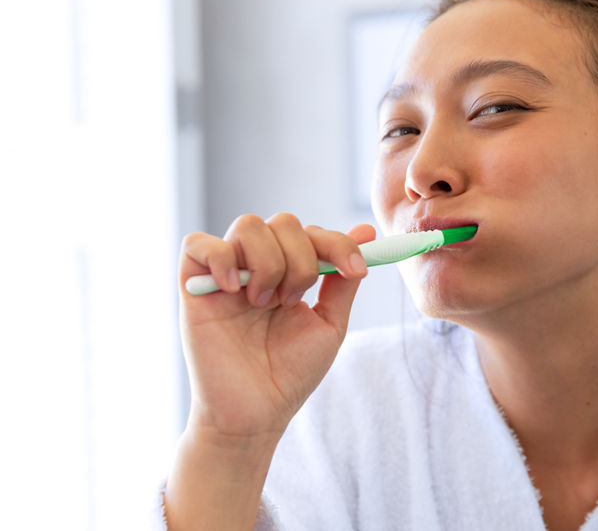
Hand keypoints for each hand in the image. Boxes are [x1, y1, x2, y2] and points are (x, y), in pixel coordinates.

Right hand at [178, 213, 375, 442]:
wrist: (255, 414)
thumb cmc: (289, 374)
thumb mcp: (328, 323)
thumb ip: (343, 279)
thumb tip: (366, 233)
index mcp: (289, 272)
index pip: (312, 232)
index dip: (338, 243)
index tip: (356, 270)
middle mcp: (257, 266)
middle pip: (282, 222)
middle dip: (301, 259)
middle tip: (293, 301)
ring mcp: (225, 274)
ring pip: (247, 225)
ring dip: (268, 262)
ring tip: (264, 303)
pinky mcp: (193, 286)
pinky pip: (198, 244)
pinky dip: (221, 258)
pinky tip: (235, 290)